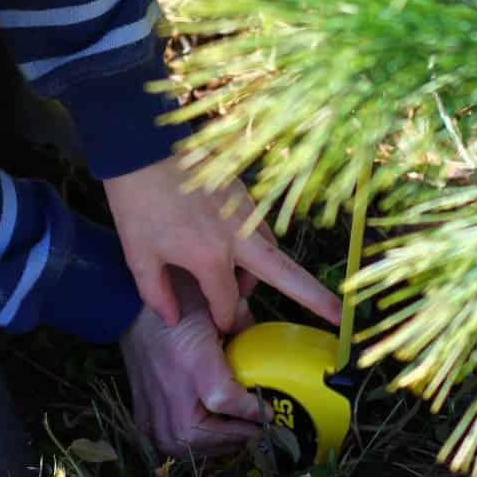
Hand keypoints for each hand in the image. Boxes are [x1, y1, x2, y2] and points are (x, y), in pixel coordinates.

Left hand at [103, 157, 341, 333]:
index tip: (223, 328)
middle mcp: (238, 236)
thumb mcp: (138, 256)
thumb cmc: (136, 203)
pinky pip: (261, 227)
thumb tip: (173, 319)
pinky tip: (238, 250)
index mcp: (212, 258)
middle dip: (316, 299)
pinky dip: (258, 245)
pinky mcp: (242, 191)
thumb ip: (158, 294)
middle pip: (286, 275)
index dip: (226, 320)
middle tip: (340, 317)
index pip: (229, 303)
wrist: (141, 147)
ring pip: (272, 250)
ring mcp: (244, 211)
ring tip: (245, 285)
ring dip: (268, 272)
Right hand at [119, 276, 261, 457]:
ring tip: (234, 433)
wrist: (128, 305)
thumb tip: (266, 353)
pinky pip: (164, 441)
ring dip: (212, 445)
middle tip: (256, 429)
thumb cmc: (177, 301)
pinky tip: (207, 434)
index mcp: (189, 356)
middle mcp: (167, 384)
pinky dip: (189, 444)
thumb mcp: (216, 309)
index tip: (270, 411)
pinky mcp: (140, 408)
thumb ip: (244, 329)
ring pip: (180, 445)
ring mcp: (149, 400)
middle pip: (198, 435)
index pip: (221, 398)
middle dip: (233, 437)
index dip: (249, 411)